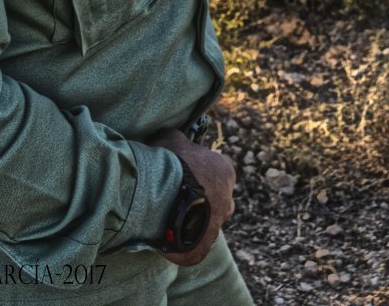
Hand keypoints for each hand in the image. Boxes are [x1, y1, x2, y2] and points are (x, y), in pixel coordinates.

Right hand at [149, 127, 235, 265]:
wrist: (161, 193)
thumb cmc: (170, 161)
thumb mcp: (172, 138)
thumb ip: (180, 140)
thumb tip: (176, 138)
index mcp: (225, 172)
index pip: (217, 171)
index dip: (198, 171)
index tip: (182, 172)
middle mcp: (227, 202)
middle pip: (216, 200)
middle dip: (201, 199)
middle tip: (176, 195)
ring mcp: (215, 228)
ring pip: (205, 224)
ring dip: (191, 220)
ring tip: (166, 215)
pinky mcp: (201, 250)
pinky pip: (191, 245)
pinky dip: (179, 241)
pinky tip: (163, 233)